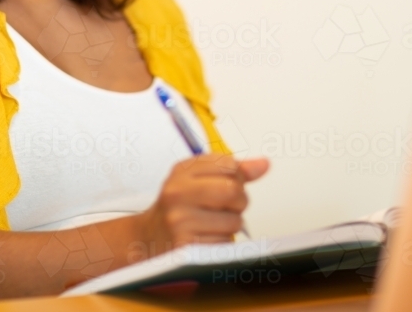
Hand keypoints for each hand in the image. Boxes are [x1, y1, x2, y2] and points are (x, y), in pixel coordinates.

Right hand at [140, 155, 269, 248]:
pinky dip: (222, 242)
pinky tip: (206, 237)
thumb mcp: (197, 178)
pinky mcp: (187, 246)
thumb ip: (233, 170)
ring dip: (230, 225)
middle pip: (233, 191)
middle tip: (226, 206)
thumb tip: (263, 165)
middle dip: (238, 201)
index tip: (227, 183)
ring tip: (212, 223)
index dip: (237, 176)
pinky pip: (225, 243)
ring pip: (234, 221)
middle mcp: (178, 193)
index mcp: (182, 171)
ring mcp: (181, 221)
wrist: (148, 237)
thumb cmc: (178, 206)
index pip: (228, 164)